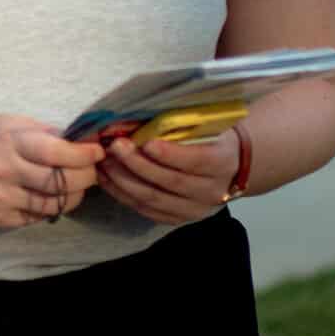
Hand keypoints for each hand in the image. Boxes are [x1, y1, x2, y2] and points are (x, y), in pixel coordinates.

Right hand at [0, 116, 106, 229]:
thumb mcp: (8, 124)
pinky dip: (47, 208)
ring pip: (53, 205)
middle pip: (62, 182)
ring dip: (73, 197)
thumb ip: (43, 133)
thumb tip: (81, 142)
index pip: (58, 152)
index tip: (97, 153)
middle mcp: (5, 171)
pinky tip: (46, 196)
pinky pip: (35, 217)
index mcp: (10, 142)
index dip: (85, 155)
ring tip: (74, 186)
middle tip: (91, 172)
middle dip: (86, 177)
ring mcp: (0, 198)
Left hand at [96, 128, 241, 224]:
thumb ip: (182, 123)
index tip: (145, 142)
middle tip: (115, 147)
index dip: (169, 154)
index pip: (196, 161)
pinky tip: (108, 180)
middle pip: (170, 181)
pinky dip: (124, 195)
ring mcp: (195, 209)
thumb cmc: (211, 138)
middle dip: (138, 164)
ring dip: (124, 181)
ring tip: (105, 163)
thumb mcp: (206, 125)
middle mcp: (212, 190)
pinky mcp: (179, 218)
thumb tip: (142, 117)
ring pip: (154, 199)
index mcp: (222, 162)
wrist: (229, 167)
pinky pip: (147, 210)